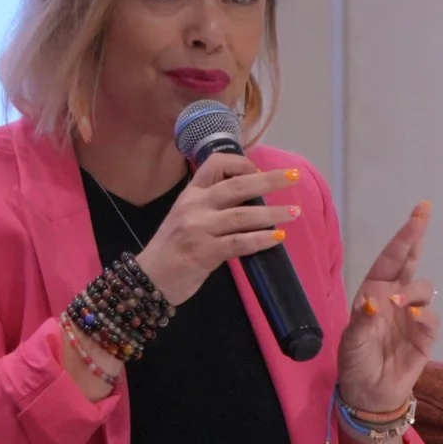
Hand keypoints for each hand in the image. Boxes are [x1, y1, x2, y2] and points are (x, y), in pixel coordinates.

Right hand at [134, 151, 302, 305]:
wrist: (148, 280)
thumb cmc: (171, 250)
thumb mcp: (185, 218)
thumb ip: (211, 207)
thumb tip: (250, 201)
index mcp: (190, 193)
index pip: (215, 164)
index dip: (242, 163)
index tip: (259, 171)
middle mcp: (194, 206)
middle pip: (237, 185)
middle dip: (270, 180)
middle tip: (293, 177)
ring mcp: (199, 229)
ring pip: (243, 215)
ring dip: (273, 213)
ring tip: (294, 212)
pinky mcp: (205, 252)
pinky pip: (240, 243)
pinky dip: (261, 240)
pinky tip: (278, 238)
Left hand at [336, 201, 436, 414]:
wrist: (368, 394)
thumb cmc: (355, 362)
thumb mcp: (351, 341)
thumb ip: (362, 321)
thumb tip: (373, 302)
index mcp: (374, 292)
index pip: (390, 259)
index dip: (404, 237)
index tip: (418, 214)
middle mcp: (395, 298)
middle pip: (410, 262)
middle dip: (416, 237)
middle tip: (423, 214)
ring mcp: (411, 316)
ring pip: (422, 288)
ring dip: (412, 290)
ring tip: (397, 305)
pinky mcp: (425, 336)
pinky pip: (430, 318)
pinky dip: (423, 314)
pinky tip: (412, 317)